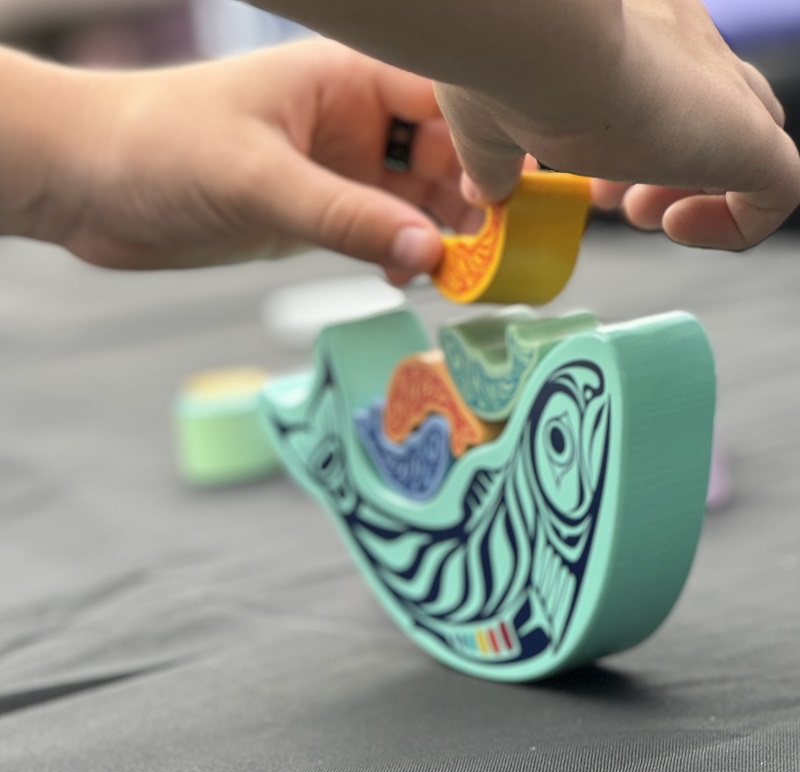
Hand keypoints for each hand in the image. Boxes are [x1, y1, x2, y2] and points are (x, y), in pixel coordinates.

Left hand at [30, 39, 472, 281]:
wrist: (93, 183)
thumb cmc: (160, 147)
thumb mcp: (260, 180)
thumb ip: (345, 217)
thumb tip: (429, 254)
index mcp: (347, 80)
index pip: (447, 101)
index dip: (491, 144)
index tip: (519, 197)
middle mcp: (353, 121)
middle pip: (443, 155)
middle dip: (473, 200)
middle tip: (497, 250)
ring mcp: (338, 168)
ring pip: (415, 200)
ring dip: (441, 234)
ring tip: (462, 272)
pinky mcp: (318, 211)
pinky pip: (380, 230)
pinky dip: (401, 253)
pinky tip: (407, 274)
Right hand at [435, 0, 799, 249]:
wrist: (535, 40)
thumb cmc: (501, 68)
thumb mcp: (489, 129)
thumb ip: (495, 163)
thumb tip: (486, 194)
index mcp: (632, 38)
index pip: (663, 88)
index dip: (631, 145)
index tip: (590, 183)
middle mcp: (686, 50)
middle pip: (716, 112)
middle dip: (666, 169)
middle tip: (618, 202)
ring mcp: (720, 90)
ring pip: (750, 144)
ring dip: (696, 193)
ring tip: (644, 216)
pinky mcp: (743, 137)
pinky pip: (778, 193)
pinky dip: (735, 226)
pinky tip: (677, 229)